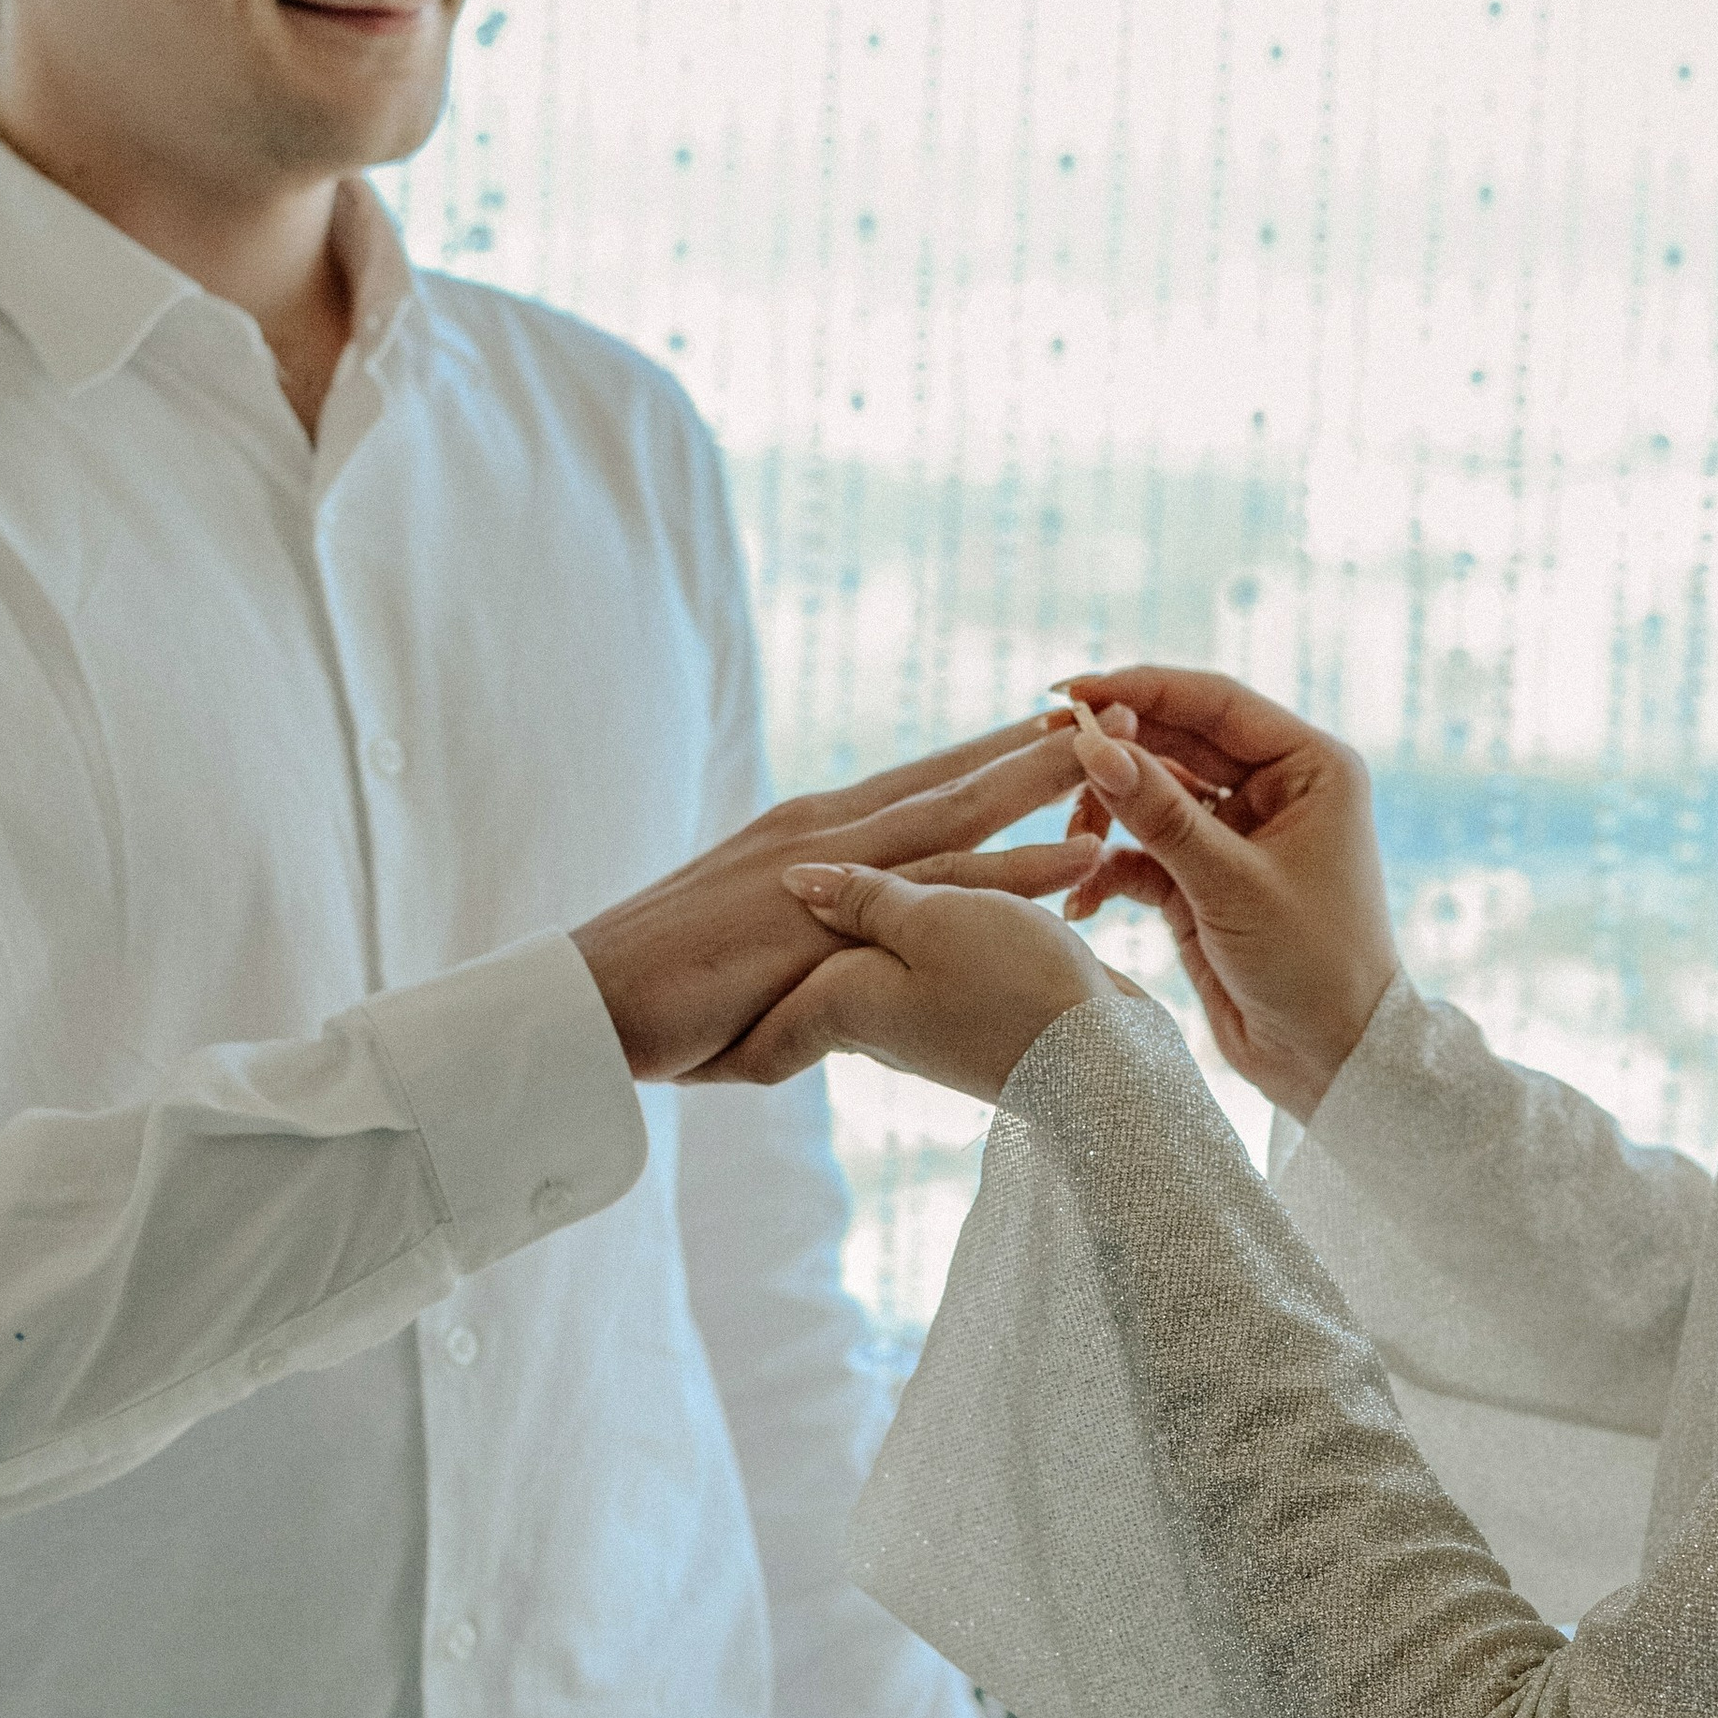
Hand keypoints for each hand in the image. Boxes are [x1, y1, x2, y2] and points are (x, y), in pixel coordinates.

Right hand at [569, 713, 1118, 1082]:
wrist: (592, 1005)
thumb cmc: (663, 993)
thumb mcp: (754, 956)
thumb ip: (810, 944)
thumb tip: (845, 968)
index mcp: (811, 834)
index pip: (918, 786)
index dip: (987, 758)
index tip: (1053, 730)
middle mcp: (828, 830)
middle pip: (955, 778)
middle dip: (1037, 748)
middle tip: (1117, 711)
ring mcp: (832, 866)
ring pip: (963, 814)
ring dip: (1048, 785)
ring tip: (1124, 758)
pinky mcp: (832, 913)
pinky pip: (944, 890)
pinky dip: (1017, 870)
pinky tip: (1080, 859)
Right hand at [1052, 668, 1400, 1117]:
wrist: (1331, 1063)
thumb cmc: (1313, 966)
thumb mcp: (1232, 884)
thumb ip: (1160, 814)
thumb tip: (1092, 745)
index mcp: (1308, 767)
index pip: (1214, 704)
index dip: (1140, 690)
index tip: (1069, 692)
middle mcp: (1275, 790)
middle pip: (1177, 743)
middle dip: (1113, 752)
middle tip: (1045, 750)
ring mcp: (1236, 836)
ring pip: (1153, 797)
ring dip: (1106, 813)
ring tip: (1071, 837)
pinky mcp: (1203, 882)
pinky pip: (1143, 853)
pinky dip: (1109, 868)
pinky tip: (1081, 900)